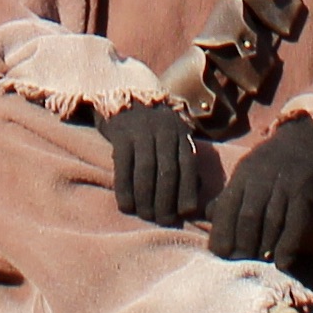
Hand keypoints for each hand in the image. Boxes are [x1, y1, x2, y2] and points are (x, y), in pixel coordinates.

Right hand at [98, 102, 200, 225]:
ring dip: (146, 198)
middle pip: (168, 171)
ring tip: (145, 216)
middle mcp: (164, 130)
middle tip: (162, 220)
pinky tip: (126, 205)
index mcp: (180, 132)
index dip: (187, 191)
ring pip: (147, 170)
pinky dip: (125, 188)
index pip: (187, 165)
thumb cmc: (150, 126)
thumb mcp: (171, 135)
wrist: (122, 92)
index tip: (184, 214)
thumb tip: (192, 196)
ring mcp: (141, 130)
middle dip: (166, 200)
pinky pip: (124, 166)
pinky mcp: (120, 133)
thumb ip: (181, 159)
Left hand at [205, 116, 312, 271]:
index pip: (226, 207)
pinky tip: (282, 262)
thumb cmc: (274, 160)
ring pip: (270, 221)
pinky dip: (288, 243)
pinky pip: (295, 221)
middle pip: (247, 217)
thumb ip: (229, 194)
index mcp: (243, 175)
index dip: (221, 233)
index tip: (219, 253)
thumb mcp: (247, 170)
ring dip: (264, 246)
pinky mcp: (305, 190)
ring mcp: (283, 184)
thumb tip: (207, 215)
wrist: (309, 136)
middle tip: (241, 261)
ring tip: (259, 262)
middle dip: (242, 244)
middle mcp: (260, 179)